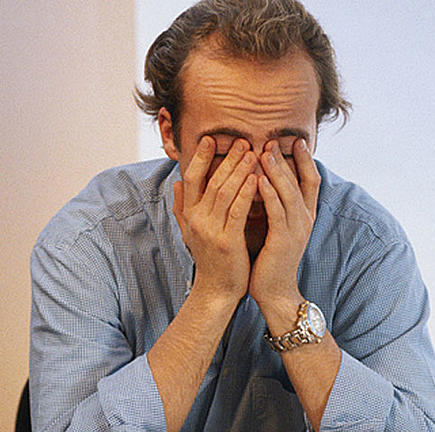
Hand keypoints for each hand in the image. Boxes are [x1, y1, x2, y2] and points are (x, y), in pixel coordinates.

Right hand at [173, 136, 258, 303]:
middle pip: (212, 181)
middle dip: (227, 159)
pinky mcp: (228, 241)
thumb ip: (182, 207)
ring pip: (225, 192)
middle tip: (241, 140)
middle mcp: (197, 221)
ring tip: (253, 153)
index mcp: (189, 215)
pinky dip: (247, 192)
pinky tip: (258, 178)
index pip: (191, 179)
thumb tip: (177, 183)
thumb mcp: (190, 232)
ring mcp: (211, 231)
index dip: (199, 157)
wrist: (216, 290)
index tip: (210, 139)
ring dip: (240, 170)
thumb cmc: (209, 259)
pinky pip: (238, 211)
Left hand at [250, 138, 319, 313]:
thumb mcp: (274, 228)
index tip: (295, 140)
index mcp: (304, 215)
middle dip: (286, 159)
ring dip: (276, 171)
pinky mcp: (283, 240)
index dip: (304, 160)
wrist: (274, 292)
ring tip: (264, 151)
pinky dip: (268, 193)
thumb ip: (273, 206)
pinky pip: (277, 211)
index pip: (309, 180)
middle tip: (272, 139)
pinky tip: (257, 179)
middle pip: (300, 181)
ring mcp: (296, 229)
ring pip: (288, 192)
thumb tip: (261, 182)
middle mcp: (305, 219)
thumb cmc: (269, 260)